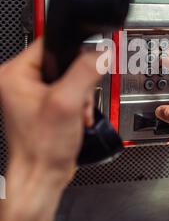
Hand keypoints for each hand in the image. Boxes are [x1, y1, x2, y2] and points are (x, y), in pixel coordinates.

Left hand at [0, 39, 105, 220]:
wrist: (43, 176)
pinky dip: (78, 103)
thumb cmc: (41, 147)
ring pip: (69, 78)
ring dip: (81, 95)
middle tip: (79, 99)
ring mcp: (32, 95)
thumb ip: (85, 72)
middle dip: (80, 81)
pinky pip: (68, 92)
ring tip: (79, 111)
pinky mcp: (43, 105)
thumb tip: (101, 53)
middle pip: (63, 62)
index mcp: (15, 74)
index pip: (50, 44)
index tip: (83, 66)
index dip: (72, 53)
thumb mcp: (67, 102)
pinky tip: (78, 116)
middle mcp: (20, 82)